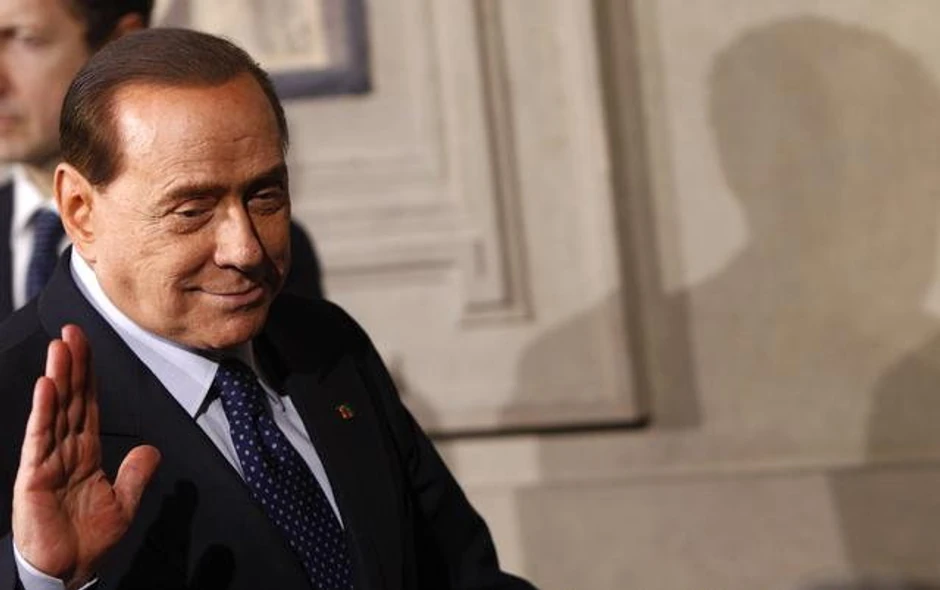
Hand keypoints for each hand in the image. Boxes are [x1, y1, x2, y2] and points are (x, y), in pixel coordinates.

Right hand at [11, 325, 160, 589]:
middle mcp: (64, 450)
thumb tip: (152, 449)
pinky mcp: (33, 476)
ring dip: (58, 378)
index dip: (89, 376)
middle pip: (71, 400)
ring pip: (55, 411)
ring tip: (60, 347)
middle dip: (73, 365)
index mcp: (85, 452)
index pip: (88, 405)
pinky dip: (43, 412)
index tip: (86, 346)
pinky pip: (40, 438)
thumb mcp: (123, 503)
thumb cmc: (87, 539)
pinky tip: (46, 387)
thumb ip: (136, 474)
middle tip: (73, 331)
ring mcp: (47, 460)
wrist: (68, 570)